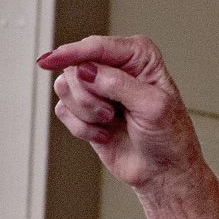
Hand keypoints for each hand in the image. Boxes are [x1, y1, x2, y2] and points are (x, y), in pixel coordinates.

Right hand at [36, 34, 204, 193]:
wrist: (164, 172)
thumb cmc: (169, 138)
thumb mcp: (152, 107)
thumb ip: (118, 83)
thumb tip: (84, 69)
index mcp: (139, 55)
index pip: (97, 46)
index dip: (72, 53)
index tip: (50, 61)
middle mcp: (116, 66)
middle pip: (76, 67)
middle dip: (89, 97)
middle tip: (111, 113)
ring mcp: (98, 87)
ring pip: (65, 87)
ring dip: (87, 113)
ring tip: (111, 122)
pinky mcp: (85, 109)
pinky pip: (63, 110)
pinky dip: (82, 128)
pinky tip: (105, 134)